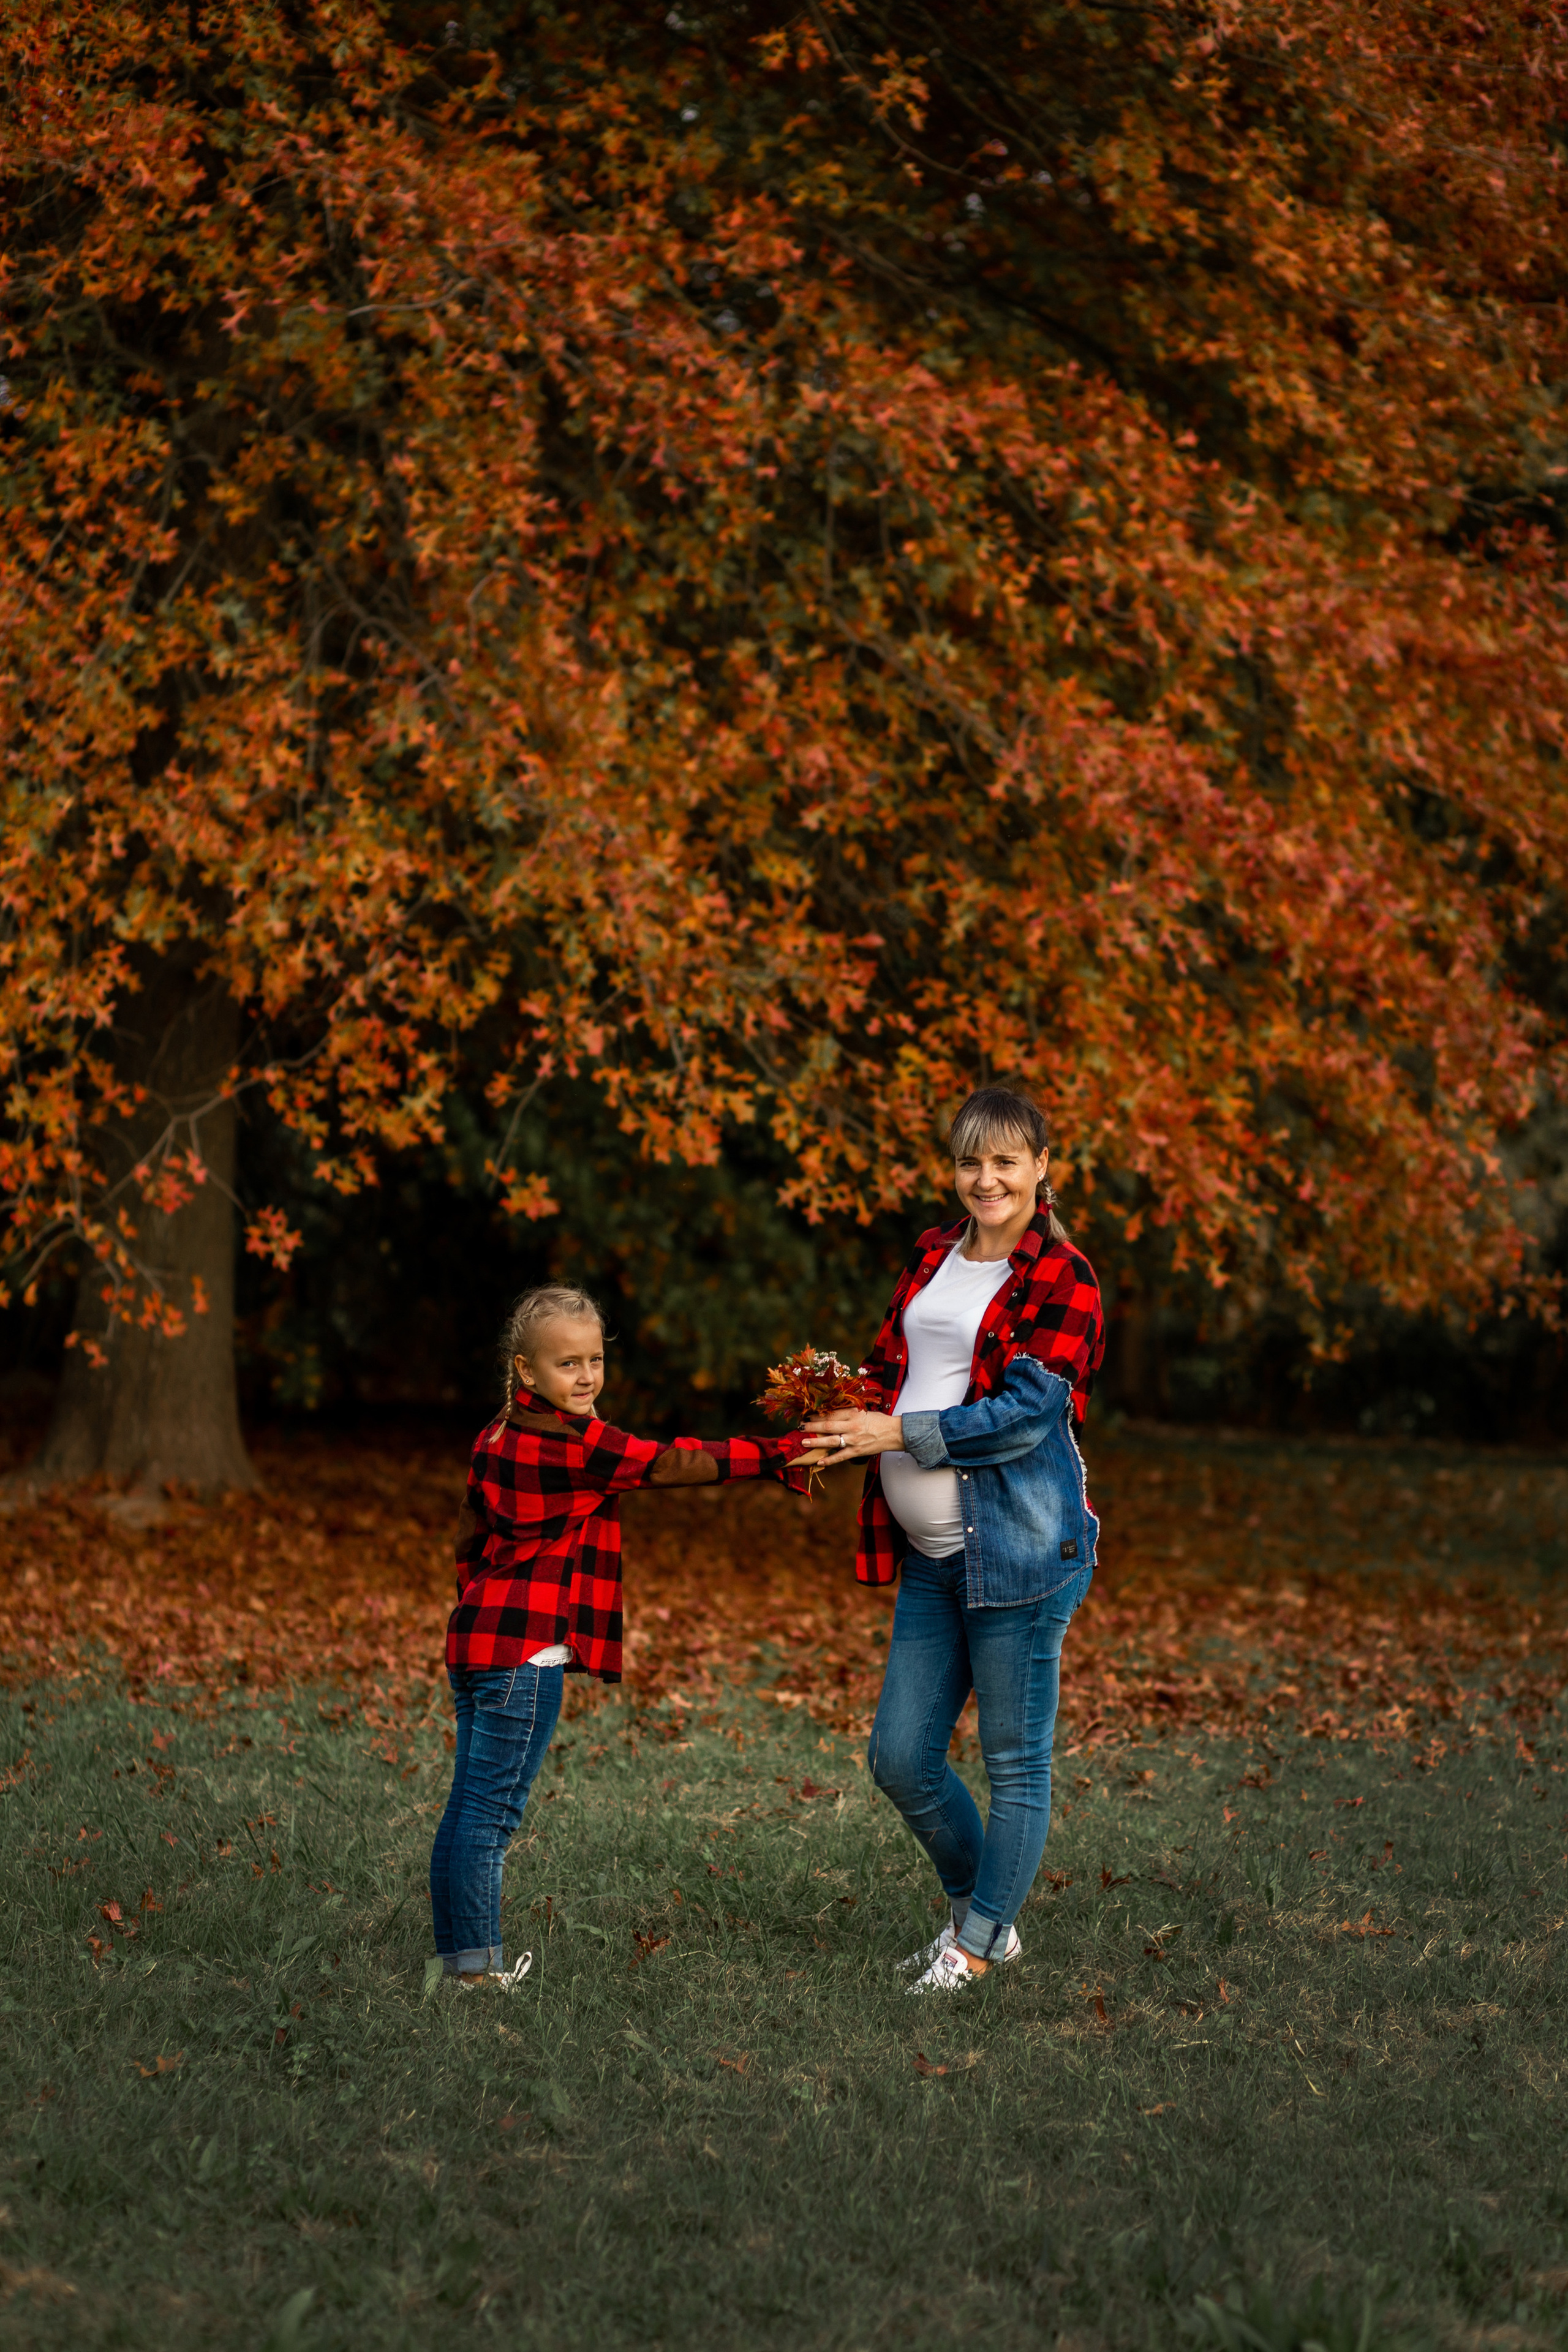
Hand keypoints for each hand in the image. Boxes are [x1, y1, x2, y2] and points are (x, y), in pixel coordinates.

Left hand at [787, 1409, 903, 1468]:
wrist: (893, 1433)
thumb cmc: (879, 1420)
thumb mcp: (862, 1411)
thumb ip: (847, 1412)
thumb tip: (830, 1412)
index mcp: (853, 1414)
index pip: (831, 1413)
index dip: (817, 1415)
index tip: (808, 1416)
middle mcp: (852, 1426)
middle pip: (828, 1425)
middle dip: (812, 1426)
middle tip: (800, 1427)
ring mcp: (854, 1440)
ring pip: (831, 1441)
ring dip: (816, 1441)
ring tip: (804, 1442)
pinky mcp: (857, 1451)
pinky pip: (840, 1456)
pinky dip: (830, 1460)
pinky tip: (819, 1461)